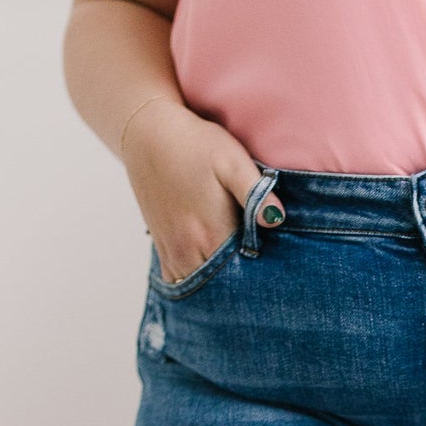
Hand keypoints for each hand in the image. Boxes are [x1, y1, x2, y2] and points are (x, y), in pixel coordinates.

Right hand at [122, 98, 286, 283]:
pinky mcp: (162, 246)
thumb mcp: (231, 160)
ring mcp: (172, 251)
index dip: (260, 282)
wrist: (148, 132)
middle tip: (262, 289)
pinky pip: (178, 281)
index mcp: (211, 235)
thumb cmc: (195, 144)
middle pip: (220, 290)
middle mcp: (188, 250)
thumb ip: (255, 192)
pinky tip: (210, 275)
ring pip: (199, 290)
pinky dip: (195, 283)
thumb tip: (276, 218)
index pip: (242, 278)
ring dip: (217, 290)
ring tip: (237, 284)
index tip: (275, 280)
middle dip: (240, 292)